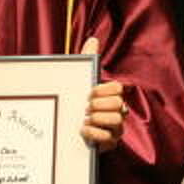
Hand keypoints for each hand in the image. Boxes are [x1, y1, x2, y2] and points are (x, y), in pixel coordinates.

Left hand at [77, 37, 125, 151]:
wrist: (63, 129)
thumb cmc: (74, 102)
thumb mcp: (79, 80)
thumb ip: (86, 59)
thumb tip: (93, 39)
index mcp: (111, 95)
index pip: (118, 88)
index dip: (103, 90)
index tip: (88, 92)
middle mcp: (117, 111)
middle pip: (119, 104)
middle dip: (99, 105)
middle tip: (85, 108)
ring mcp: (115, 128)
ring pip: (117, 121)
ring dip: (97, 120)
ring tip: (84, 120)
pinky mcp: (109, 144)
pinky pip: (110, 139)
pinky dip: (95, 134)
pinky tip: (83, 131)